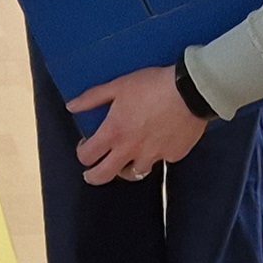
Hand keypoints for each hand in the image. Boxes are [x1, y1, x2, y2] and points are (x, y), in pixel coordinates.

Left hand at [69, 68, 207, 184]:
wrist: (190, 91)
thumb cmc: (152, 85)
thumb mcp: (118, 86)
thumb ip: (92, 98)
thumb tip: (71, 107)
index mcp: (114, 133)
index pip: (87, 156)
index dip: (82, 154)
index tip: (86, 147)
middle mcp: (131, 150)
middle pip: (104, 176)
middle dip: (94, 176)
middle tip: (93, 173)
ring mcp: (153, 156)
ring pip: (134, 173)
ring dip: (127, 168)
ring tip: (127, 159)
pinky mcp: (173, 155)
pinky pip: (162, 160)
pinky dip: (158, 154)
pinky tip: (161, 141)